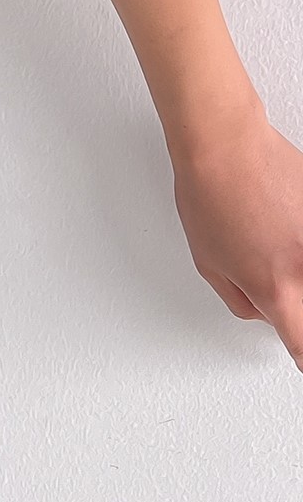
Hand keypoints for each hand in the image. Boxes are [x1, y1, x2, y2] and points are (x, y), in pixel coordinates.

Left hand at [173, 115, 302, 366]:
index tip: (302, 357)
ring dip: (296, 271)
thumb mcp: (208, 262)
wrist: (226, 144)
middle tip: (275, 278)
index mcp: (274, 287)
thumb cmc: (210, 194)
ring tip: (274, 244)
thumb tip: (262, 312)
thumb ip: (241, 298)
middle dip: (296, 304)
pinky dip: (299, 240)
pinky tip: (284, 225)